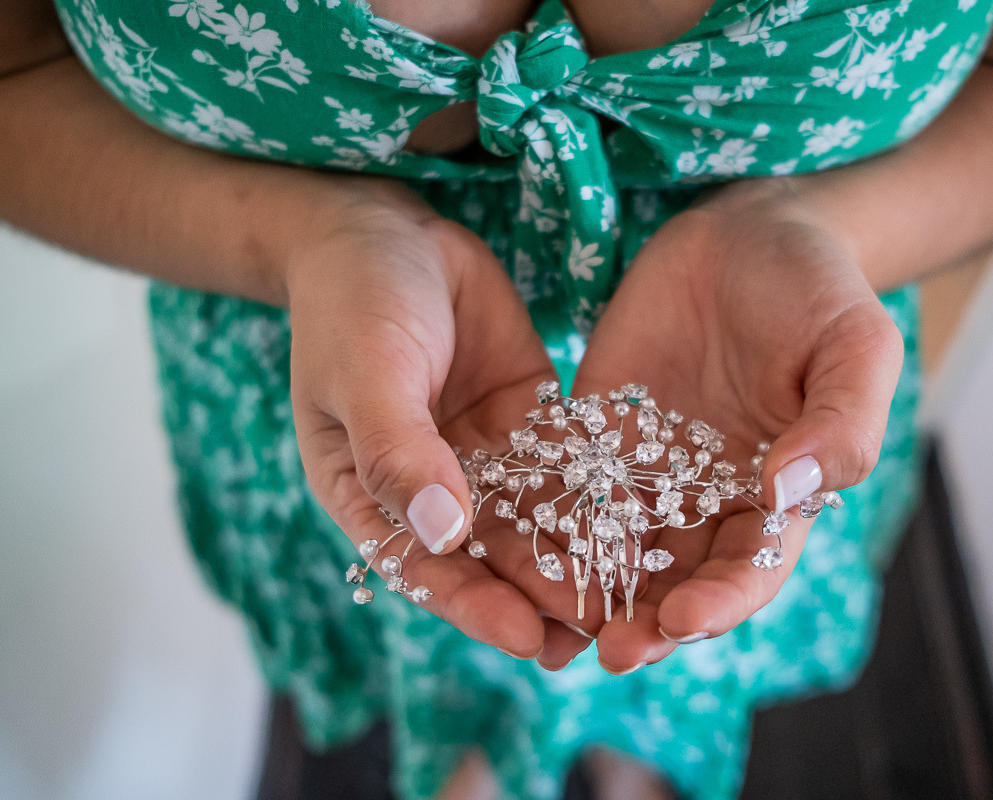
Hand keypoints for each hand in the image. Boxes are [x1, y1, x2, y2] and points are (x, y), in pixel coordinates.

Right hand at [285, 189, 595, 659]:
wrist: (387, 232)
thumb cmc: (350, 305)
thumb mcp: (365, 375)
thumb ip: (400, 453)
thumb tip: (443, 532)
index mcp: (373, 495)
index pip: (425, 567)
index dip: (474, 605)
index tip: (524, 637)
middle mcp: (433, 488)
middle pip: (490, 555)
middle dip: (541, 593)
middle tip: (600, 631)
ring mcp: (485, 457)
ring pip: (536, 520)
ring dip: (577, 559)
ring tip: (632, 598)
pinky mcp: (529, 421)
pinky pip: (566, 466)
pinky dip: (597, 496)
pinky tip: (641, 525)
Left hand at [570, 179, 904, 671]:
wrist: (747, 232)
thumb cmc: (816, 290)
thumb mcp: (854, 346)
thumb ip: (841, 423)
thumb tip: (794, 492)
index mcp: (777, 495)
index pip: (751, 568)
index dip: (723, 601)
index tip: (685, 619)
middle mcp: (709, 499)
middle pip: (677, 579)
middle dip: (647, 621)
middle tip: (613, 651)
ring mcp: (649, 471)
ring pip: (615, 549)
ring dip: (588, 590)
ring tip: (552, 619)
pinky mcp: (598, 435)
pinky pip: (568, 487)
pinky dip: (544, 521)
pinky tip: (512, 546)